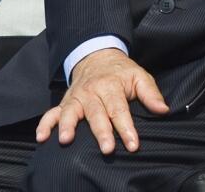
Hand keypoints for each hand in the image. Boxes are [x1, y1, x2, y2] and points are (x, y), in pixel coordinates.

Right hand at [35, 48, 167, 154]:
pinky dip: (44, 124)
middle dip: (101, 131)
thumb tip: (163, 110)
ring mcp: (76, 97)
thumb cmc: (120, 72)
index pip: (120, 109)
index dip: (126, 128)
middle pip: (96, 113)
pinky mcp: (65, 102)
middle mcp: (92, 92)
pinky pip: (51, 113)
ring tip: (65, 140)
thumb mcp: (139, 75)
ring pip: (70, 112)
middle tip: (107, 148)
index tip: (132, 144)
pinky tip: (41, 137)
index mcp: (111, 86)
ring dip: (67, 126)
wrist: (97, 56)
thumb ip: (151, 93)